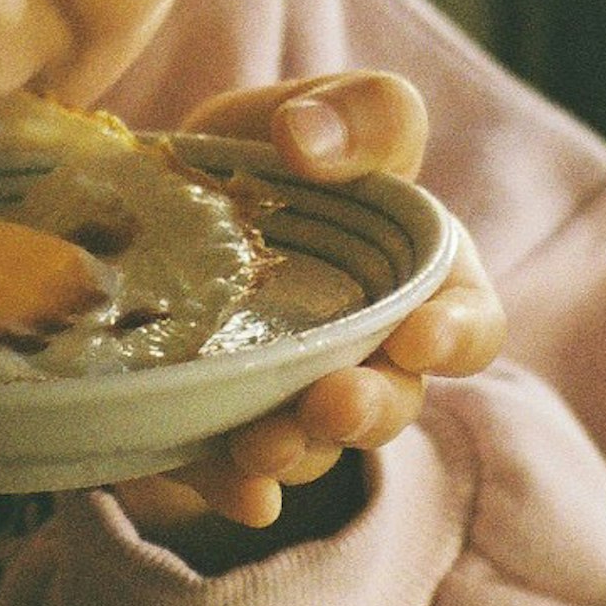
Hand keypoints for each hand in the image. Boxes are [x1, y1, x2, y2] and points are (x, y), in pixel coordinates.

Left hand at [108, 72, 504, 544]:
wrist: (140, 199)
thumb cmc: (262, 156)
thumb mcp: (307, 113)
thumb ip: (355, 112)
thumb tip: (309, 140)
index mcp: (412, 279)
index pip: (464, 320)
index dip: (455, 335)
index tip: (419, 336)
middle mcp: (363, 354)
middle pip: (394, 400)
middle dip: (370, 409)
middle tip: (333, 403)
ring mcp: (293, 403)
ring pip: (316, 446)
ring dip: (297, 450)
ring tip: (260, 444)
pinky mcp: (219, 437)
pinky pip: (234, 475)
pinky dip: (238, 488)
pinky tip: (240, 493)